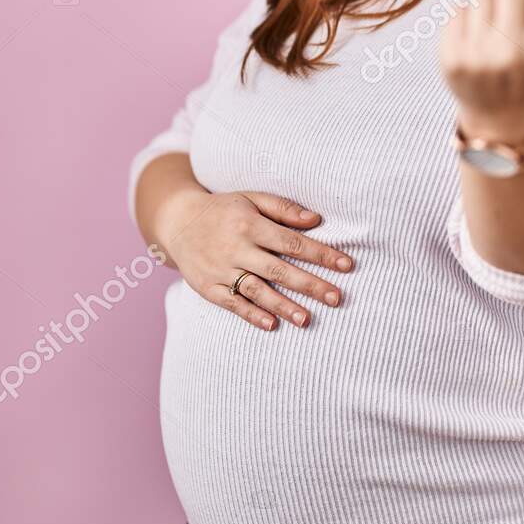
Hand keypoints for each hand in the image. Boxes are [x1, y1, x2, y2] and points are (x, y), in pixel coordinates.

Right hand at [155, 188, 352, 330]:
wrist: (177, 221)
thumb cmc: (223, 209)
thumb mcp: (250, 198)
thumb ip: (283, 208)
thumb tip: (316, 220)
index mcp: (250, 224)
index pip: (292, 241)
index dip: (321, 254)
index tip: (347, 265)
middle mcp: (236, 248)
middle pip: (279, 269)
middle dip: (310, 284)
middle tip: (337, 298)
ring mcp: (221, 270)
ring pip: (257, 290)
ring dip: (283, 306)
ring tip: (307, 319)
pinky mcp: (208, 287)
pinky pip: (232, 303)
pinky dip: (251, 314)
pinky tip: (272, 324)